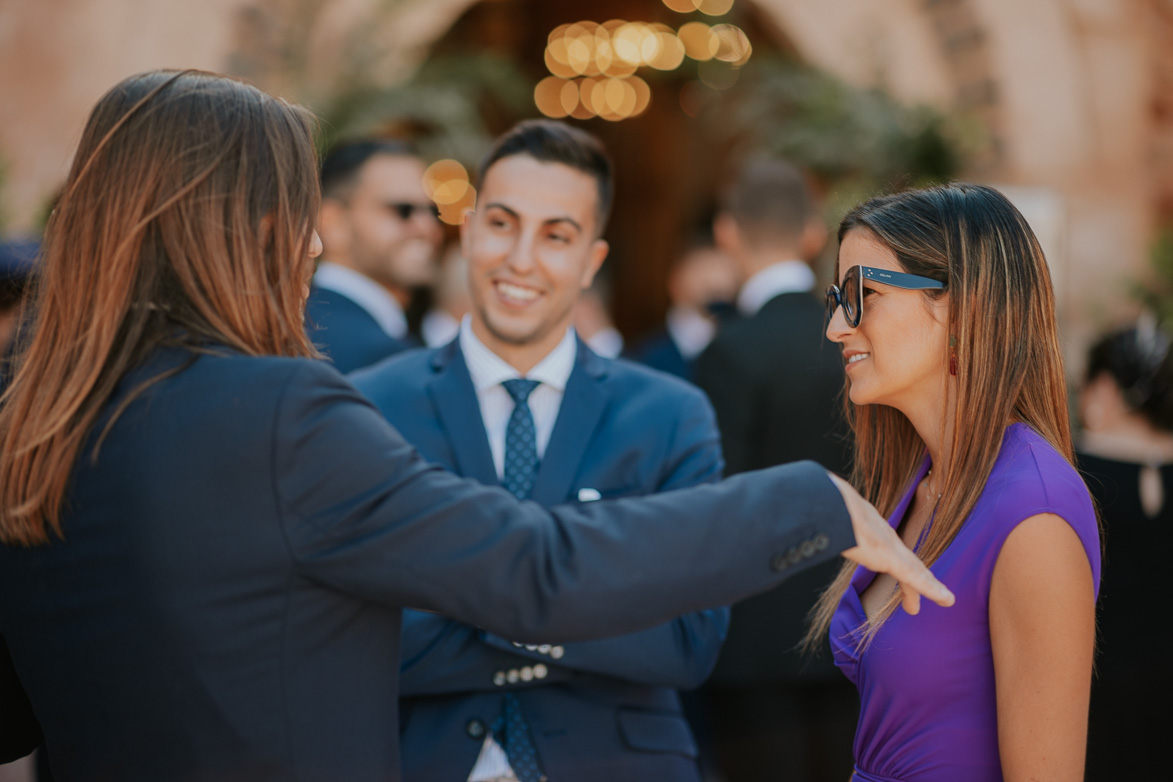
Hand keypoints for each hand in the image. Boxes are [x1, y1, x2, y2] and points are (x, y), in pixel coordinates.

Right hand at [827, 473, 954, 613]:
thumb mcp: (824, 511)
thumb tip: (804, 518)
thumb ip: (823, 518)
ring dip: (928, 585)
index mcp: (869, 525)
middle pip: (905, 560)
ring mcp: (888, 544)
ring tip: (945, 598)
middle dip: (916, 578)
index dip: (896, 560)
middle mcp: (883, 534)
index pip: (888, 545)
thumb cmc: (821, 501)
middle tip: (917, 597)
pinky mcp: (890, 557)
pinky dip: (932, 589)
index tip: (898, 568)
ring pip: (915, 569)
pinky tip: (947, 599)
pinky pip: (915, 577)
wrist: (827, 498)